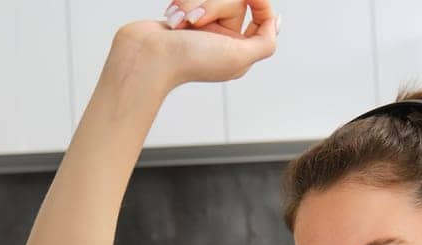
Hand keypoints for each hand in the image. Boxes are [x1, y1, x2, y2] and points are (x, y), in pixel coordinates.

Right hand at [111, 0, 279, 88]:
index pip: (263, 18)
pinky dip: (181, 5)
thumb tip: (276, 22)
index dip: (260, 3)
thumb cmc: (188, 61)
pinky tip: (172, 20)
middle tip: (198, 23)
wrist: (145, 57)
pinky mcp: (182, 17)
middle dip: (214, 6)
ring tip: (180, 23)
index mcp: (240, 51)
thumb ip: (265, 42)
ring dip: (193, 5)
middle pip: (234, 2)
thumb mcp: (239, 57)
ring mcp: (202, 27)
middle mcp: (223, 38)